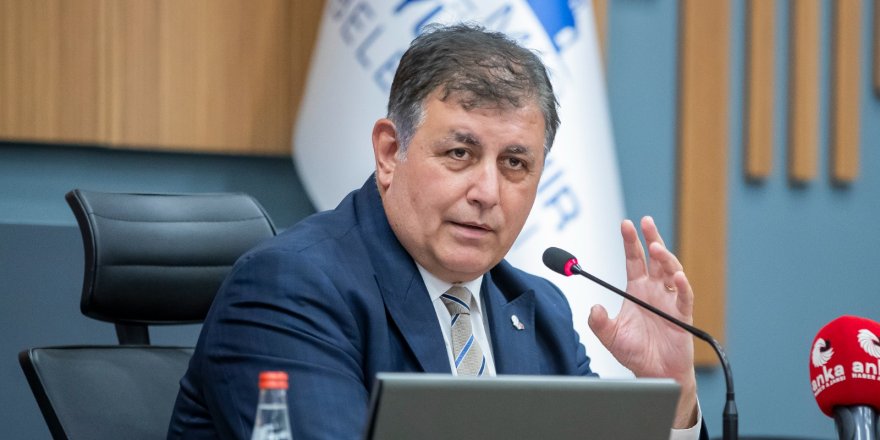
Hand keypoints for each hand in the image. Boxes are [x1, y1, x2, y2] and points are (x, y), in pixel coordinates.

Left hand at [587, 216, 697, 427]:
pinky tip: (677, 276)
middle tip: (645, 222)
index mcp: (637, 290)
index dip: (630, 242)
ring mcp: (670, 301)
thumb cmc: (636, 352)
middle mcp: (655, 291)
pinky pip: (685, 297)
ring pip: (671, 272)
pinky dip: (683, 286)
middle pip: (655, 259)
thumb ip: (599, 322)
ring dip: (665, 258)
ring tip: (656, 248)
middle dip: (651, 238)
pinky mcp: (682, 315)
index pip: (634, 260)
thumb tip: (594, 308)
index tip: (625, 224)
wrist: (654, 373)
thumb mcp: (610, 336)